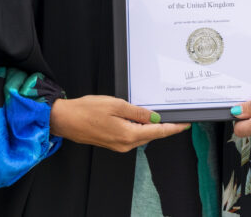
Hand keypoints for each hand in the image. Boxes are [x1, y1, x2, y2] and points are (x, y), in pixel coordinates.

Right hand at [49, 95, 189, 152]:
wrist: (66, 120)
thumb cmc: (87, 110)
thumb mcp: (116, 105)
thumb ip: (138, 112)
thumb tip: (154, 117)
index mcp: (128, 135)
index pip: (158, 132)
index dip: (173, 128)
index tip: (185, 124)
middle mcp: (125, 144)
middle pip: (152, 135)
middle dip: (164, 127)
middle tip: (176, 118)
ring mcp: (118, 145)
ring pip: (142, 136)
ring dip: (151, 128)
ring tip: (159, 116)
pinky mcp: (113, 143)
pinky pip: (132, 136)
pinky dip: (140, 129)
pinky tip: (140, 120)